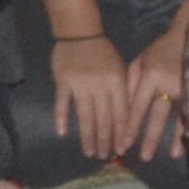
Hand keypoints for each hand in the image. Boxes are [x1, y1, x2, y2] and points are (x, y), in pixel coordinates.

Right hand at [50, 32, 134, 160]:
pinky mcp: (63, 81)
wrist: (80, 32)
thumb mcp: (121, 68)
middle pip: (103, 119)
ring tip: (89, 152)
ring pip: (85, 115)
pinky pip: (62, 103)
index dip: (120, 134)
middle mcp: (100, 86)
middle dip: (105, 140)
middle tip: (104, 156)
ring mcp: (80, 84)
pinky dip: (61, 118)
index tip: (120, 150)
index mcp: (117, 82)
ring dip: (88, 136)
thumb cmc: (103, 52)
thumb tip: (127, 120)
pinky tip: (62, 133)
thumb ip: (124, 91)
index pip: (121, 114)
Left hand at [123, 23, 188, 164]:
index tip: (124, 144)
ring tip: (169, 155)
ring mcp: (186, 87)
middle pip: (157, 116)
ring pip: (179, 117)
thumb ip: (131, 82)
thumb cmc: (161, 50)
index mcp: (150, 75)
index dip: (130, 127)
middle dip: (149, 138)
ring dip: (175, 137)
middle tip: (143, 157)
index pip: (137, 106)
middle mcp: (168, 83)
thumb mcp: (141, 60)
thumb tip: (124, 107)